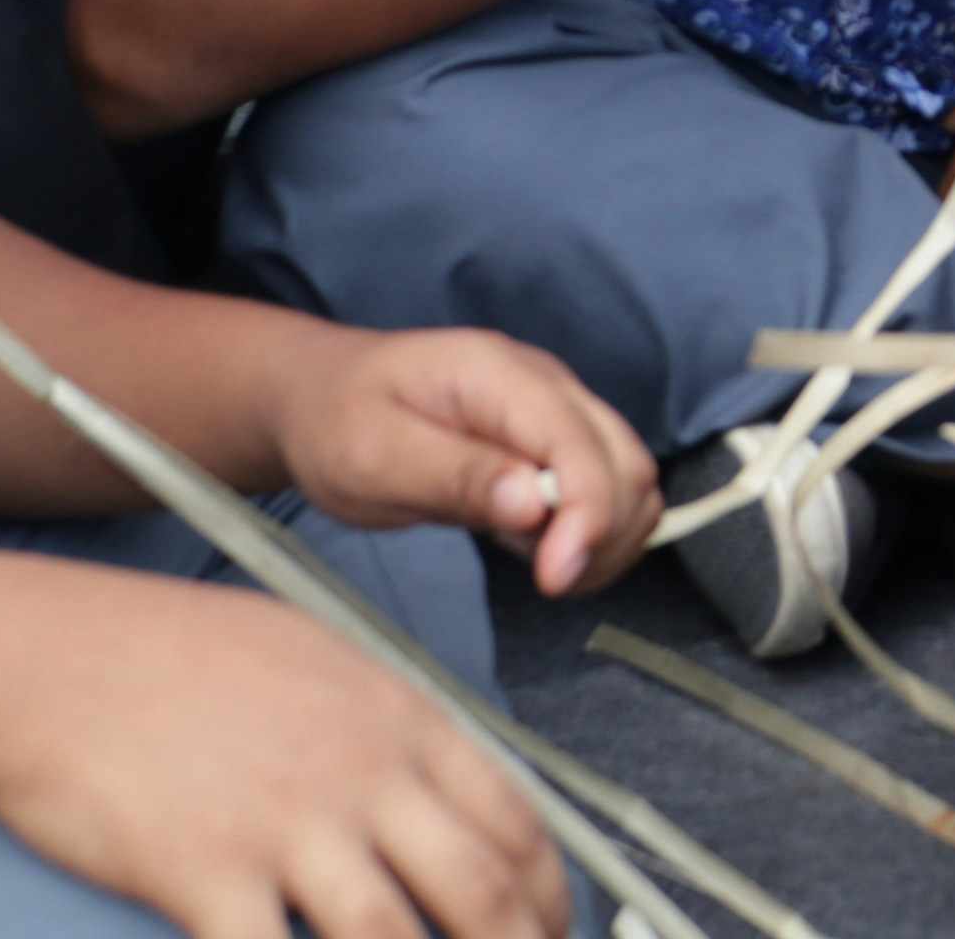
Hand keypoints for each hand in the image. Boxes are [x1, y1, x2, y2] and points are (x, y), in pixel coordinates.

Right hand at [0, 576, 569, 938]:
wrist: (60, 659)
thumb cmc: (183, 656)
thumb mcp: (324, 661)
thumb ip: (393, 729)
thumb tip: (446, 786)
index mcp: (403, 723)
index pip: (517, 824)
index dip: (550, 898)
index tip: (558, 936)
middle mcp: (364, 775)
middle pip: (481, 892)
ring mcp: (289, 825)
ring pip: (394, 938)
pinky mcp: (209, 873)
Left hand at [262, 324, 660, 598]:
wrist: (322, 394)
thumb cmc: (338, 422)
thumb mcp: (373, 458)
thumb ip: (455, 477)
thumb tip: (533, 505)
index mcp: (496, 374)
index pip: (578, 444)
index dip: (586, 515)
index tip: (554, 578)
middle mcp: (545, 383)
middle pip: (626, 462)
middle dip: (603, 534)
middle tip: (545, 580)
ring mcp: (558, 408)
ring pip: (631, 478)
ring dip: (608, 536)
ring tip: (541, 564)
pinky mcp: (560, 437)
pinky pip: (611, 486)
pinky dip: (597, 529)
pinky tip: (541, 545)